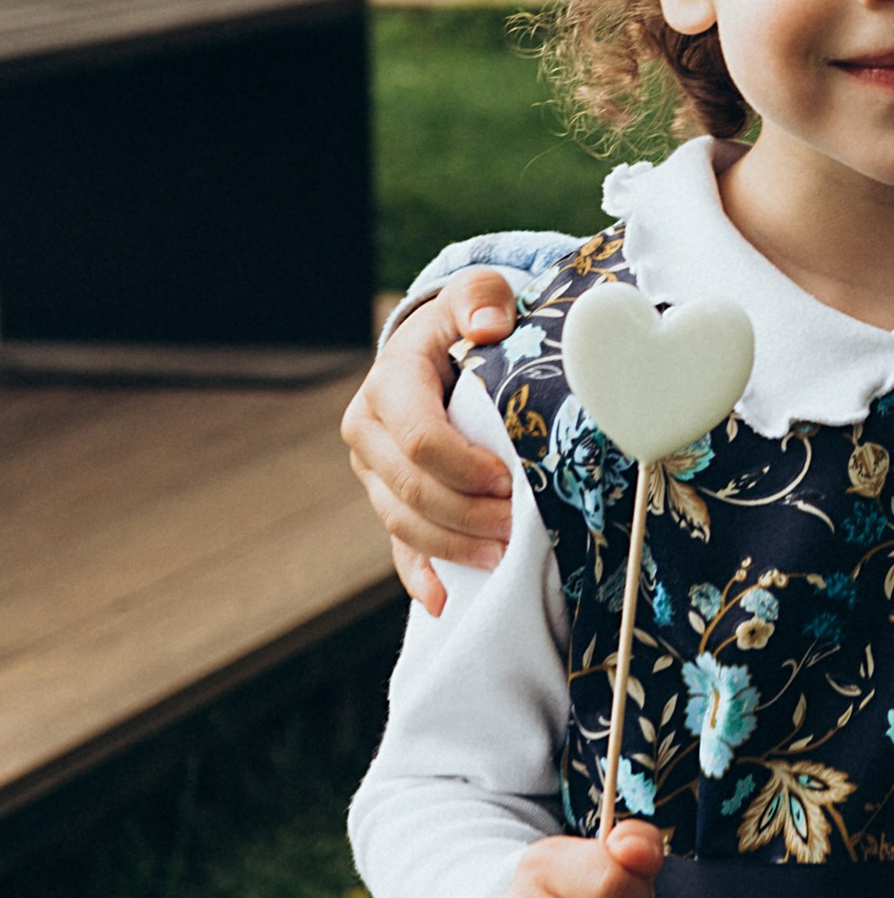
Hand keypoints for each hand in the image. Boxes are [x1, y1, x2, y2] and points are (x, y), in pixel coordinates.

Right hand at [342, 273, 523, 607]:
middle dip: (467, 514)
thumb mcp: (477, 296)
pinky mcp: (387, 498)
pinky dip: (421, 577)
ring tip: (505, 556)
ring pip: (404, 523)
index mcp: (390, 385)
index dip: (464, 468)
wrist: (440, 346)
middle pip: (412, 491)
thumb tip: (488, 325)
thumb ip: (481, 298)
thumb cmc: (466, 322)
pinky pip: (398, 547)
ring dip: (455, 547)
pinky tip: (444, 602)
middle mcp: (369, 432)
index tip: (509, 479)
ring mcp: (373, 472)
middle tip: (519, 526)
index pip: (420, 440)